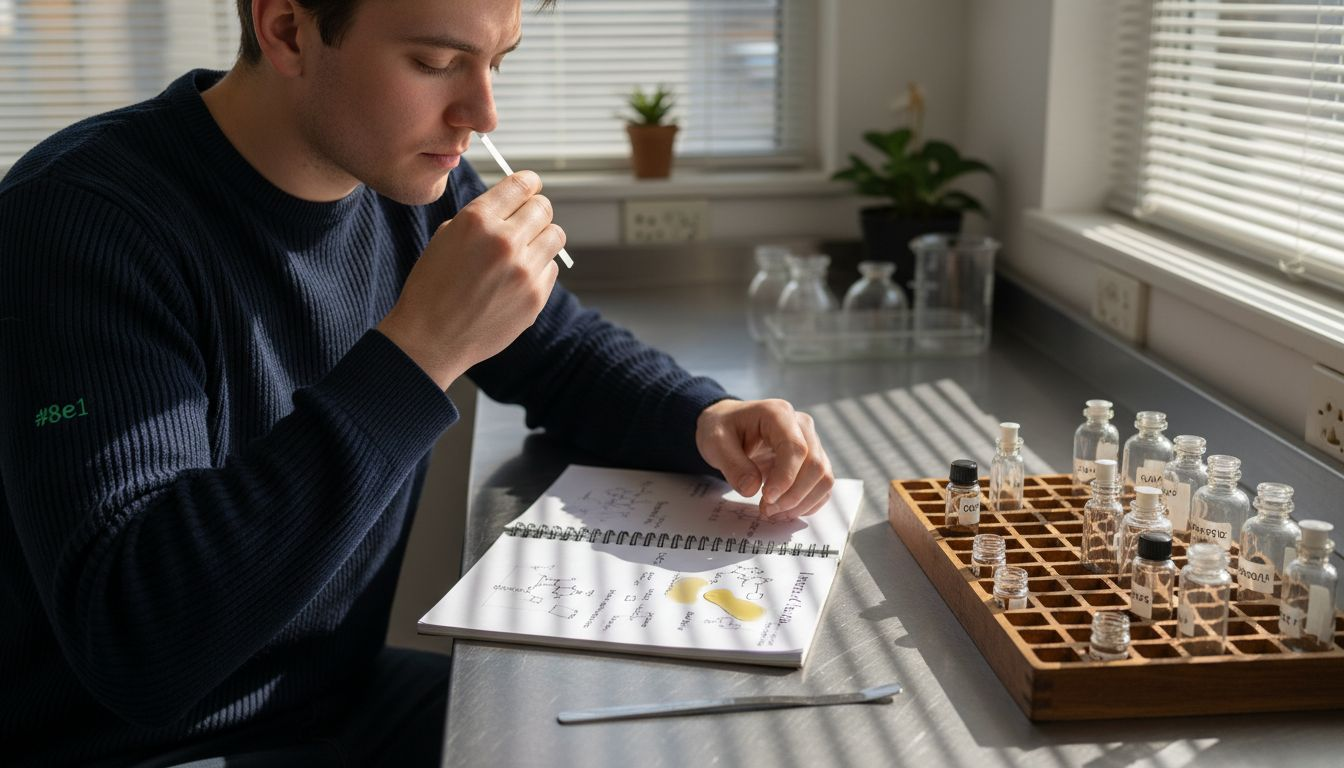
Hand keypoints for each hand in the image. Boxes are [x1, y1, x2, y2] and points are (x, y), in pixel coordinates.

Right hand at [377, 171, 565, 388]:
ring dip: (542, 238)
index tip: (531, 186)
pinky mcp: (536, 297)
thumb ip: (481, 218)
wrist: (431, 338)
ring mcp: (524, 271)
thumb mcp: (446, 237)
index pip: (521, 184)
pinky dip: (539, 269)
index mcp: (477, 220)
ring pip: (556, 236)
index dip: (529, 183)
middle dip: (535, 211)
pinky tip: (516, 280)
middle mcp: (505, 241)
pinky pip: (551, 269)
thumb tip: (512, 206)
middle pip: (544, 208)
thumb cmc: (432, 287)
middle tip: (527, 221)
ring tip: (524, 250)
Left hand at [695, 399, 833, 519]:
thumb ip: (731, 465)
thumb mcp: (715, 442)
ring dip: (802, 502)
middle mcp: (801, 426)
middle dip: (793, 496)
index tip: (767, 498)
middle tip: (766, 509)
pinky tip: (784, 509)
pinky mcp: (812, 460)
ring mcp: (811, 443)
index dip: (786, 478)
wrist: (728, 425)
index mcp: (778, 414)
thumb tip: (751, 489)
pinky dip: (807, 503)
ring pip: (823, 478)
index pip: (796, 448)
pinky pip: (822, 486)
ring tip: (773, 511)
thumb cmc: (723, 429)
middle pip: (815, 466)